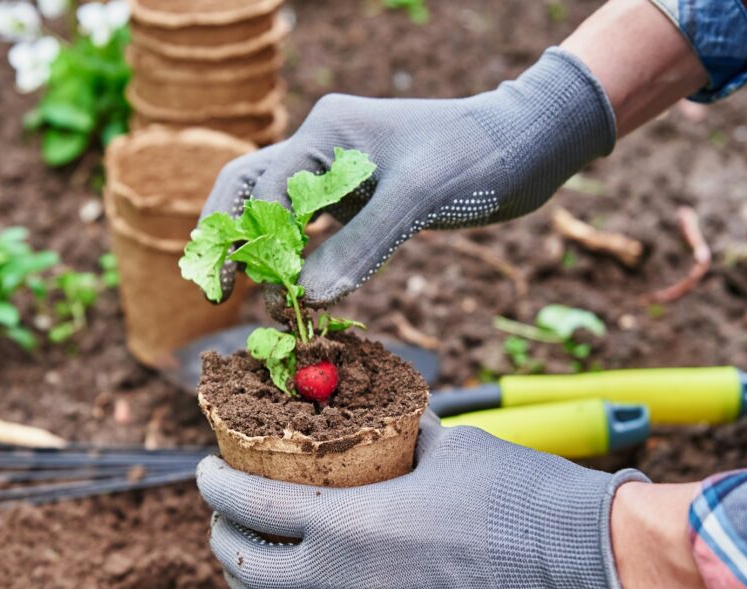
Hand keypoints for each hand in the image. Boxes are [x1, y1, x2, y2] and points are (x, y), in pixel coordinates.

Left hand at [195, 412, 655, 588]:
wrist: (572, 555)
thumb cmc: (510, 490)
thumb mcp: (443, 444)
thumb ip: (397, 434)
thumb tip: (378, 413)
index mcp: (349, 526)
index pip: (252, 507)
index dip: (216, 487)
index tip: (204, 469)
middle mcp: (345, 581)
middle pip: (249, 568)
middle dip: (221, 536)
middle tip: (221, 510)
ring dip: (247, 582)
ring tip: (245, 552)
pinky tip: (299, 588)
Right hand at [202, 47, 614, 304]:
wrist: (527, 146)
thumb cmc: (476, 156)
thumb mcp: (418, 198)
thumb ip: (361, 245)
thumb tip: (307, 297)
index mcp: (326, 132)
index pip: (268, 192)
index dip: (262, 246)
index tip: (272, 293)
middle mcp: (322, 148)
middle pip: (249, 190)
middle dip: (229, 238)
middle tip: (219, 293)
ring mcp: (338, 174)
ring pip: (275, 211)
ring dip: (259, 251)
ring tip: (245, 297)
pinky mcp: (359, 199)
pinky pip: (312, 230)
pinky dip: (297, 259)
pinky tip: (294, 289)